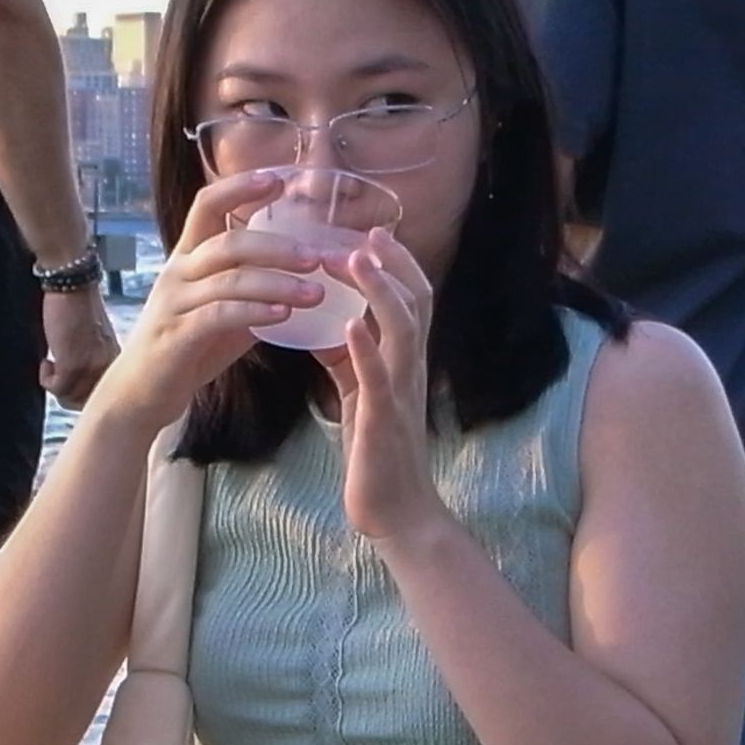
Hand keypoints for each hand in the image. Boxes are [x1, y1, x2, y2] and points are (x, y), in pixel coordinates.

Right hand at [38, 286, 118, 410]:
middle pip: (87, 402)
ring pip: (70, 398)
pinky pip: (57, 389)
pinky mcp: (72, 364)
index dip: (82, 394)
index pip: (105, 395)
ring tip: (51, 365)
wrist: (73, 285)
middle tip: (56, 378)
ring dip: (55, 385)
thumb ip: (94, 359)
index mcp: (117, 361)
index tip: (69, 382)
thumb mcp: (95, 338)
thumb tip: (78, 381)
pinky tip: (46, 362)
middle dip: (67, 395)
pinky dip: (47, 380)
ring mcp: (91, 368)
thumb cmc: (79, 307)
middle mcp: (108, 367)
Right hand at [90, 170, 334, 430]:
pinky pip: (219, 315)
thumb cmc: (185, 347)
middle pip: (228, 241)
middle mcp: (178, 272)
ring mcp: (175, 303)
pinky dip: (255, 313)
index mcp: (188, 257)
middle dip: (277, 245)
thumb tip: (303, 276)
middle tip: (317, 257)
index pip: (208, 204)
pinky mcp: (177, 336)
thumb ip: (253, 291)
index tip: (279, 178)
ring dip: (278, 283)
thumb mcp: (222, 310)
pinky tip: (284, 317)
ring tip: (315, 292)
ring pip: (229, 279)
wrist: (140, 393)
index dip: (241, 186)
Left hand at [315, 229, 447, 546]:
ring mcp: (401, 393)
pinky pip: (378, 378)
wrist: (396, 512)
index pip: (412, 299)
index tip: (371, 233)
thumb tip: (328, 325)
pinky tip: (348, 325)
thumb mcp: (362, 395)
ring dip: (380, 290)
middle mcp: (410, 370)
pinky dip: (366, 349)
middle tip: (364, 233)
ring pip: (404, 329)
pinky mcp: (384, 420)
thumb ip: (351, 360)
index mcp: (404, 362)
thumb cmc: (377, 455)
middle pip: (416, 301)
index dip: (396, 263)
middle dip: (392, 264)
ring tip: (357, 259)